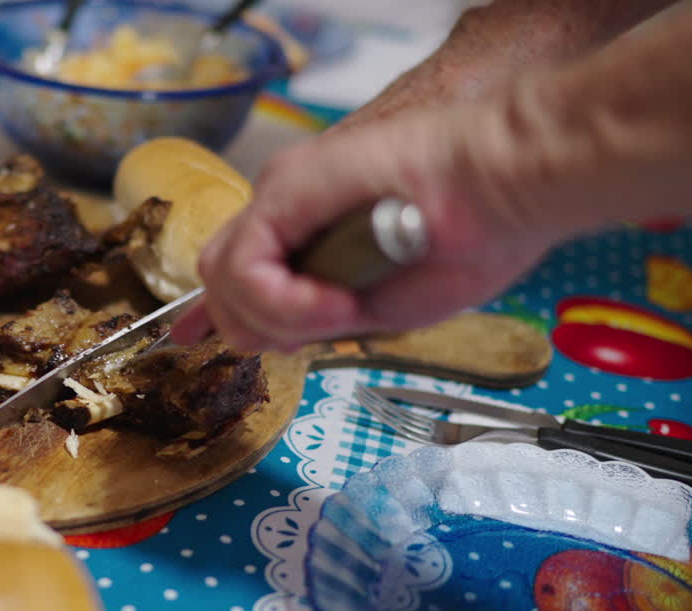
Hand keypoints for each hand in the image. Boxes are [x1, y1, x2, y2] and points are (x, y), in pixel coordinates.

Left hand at [171, 103, 559, 352]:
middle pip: (220, 281)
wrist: (506, 187)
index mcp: (304, 234)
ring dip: (280, 315)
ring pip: (225, 278)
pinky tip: (336, 301)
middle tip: (323, 326)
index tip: (186, 342)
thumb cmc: (469, 240)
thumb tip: (276, 338)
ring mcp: (281, 193)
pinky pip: (249, 266)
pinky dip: (286, 298)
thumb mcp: (379, 304)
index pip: (232, 273)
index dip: (207, 313)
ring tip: (342, 310)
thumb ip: (318, 318)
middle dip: (255, 326)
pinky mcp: (286, 186)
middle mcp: (283, 209)